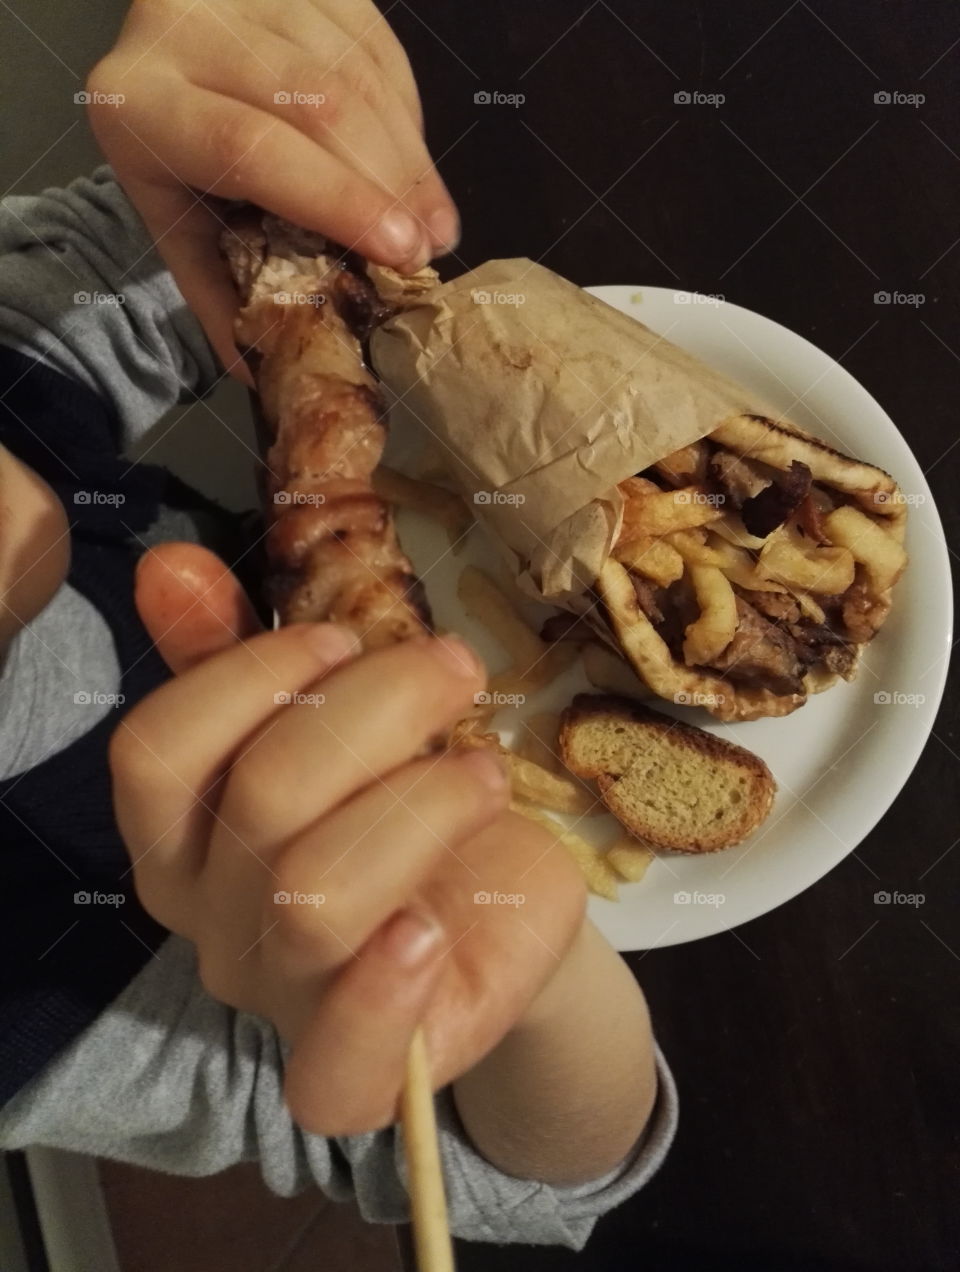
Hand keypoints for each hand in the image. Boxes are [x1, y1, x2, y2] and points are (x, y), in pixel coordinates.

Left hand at [86, 0, 459, 375]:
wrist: (168, 49)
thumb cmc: (174, 150)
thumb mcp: (176, 219)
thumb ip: (218, 290)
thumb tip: (266, 374)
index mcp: (144, 103)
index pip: (248, 146)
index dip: (334, 199)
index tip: (398, 252)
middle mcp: (186, 27)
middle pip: (314, 102)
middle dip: (385, 182)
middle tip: (426, 250)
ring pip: (355, 69)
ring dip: (408, 156)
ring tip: (434, 223)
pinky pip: (375, 46)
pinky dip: (406, 116)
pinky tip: (413, 167)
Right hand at [112, 544, 585, 1135]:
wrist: (503, 910)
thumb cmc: (406, 803)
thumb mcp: (337, 723)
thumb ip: (241, 657)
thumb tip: (171, 566)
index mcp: (185, 836)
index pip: (158, 753)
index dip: (249, 676)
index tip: (342, 639)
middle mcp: (211, 921)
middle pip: (262, 799)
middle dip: (375, 710)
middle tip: (456, 669)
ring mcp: (281, 1000)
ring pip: (315, 893)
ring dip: (420, 805)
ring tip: (485, 774)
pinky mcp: (358, 1069)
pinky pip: (335, 1061)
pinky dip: (381, 991)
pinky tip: (431, 928)